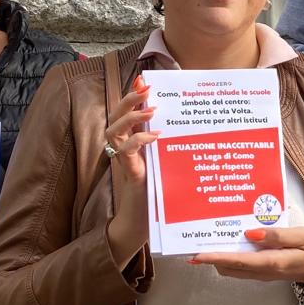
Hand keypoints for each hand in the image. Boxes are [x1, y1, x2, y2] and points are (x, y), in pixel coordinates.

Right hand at [104, 81, 156, 267]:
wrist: (148, 225)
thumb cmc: (160, 193)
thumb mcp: (168, 163)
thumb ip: (172, 145)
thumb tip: (189, 125)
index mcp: (133, 143)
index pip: (128, 113)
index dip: (133, 96)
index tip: (144, 80)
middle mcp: (125, 149)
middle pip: (116, 116)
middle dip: (129, 99)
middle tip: (144, 88)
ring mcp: (125, 161)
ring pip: (114, 131)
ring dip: (130, 117)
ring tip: (149, 110)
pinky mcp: (130, 174)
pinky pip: (125, 153)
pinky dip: (138, 141)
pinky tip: (154, 136)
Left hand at [191, 227, 303, 282]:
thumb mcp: (302, 236)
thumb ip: (277, 235)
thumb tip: (250, 234)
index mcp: (273, 262)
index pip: (239, 261)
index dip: (217, 258)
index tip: (198, 255)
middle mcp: (263, 272)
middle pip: (230, 268)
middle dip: (211, 258)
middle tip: (195, 242)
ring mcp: (261, 274)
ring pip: (232, 270)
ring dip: (218, 258)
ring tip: (207, 240)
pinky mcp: (261, 272)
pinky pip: (239, 267)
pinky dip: (229, 258)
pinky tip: (226, 244)